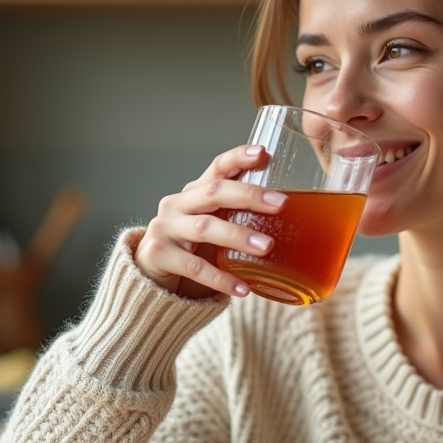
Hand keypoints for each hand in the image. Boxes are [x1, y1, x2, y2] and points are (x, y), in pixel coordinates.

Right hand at [137, 144, 287, 299]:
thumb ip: (238, 219)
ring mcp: (164, 228)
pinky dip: (220, 278)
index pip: (217, 168)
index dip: (239, 158)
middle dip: (249, 196)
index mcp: (194, 193)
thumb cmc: (191, 249)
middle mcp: (177, 205)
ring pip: (205, 228)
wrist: (148, 280)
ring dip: (238, 236)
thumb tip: (295, 222)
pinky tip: (244, 288)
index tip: (264, 153)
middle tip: (281, 205)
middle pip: (214, 192)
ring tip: (267, 247)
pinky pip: (194, 267)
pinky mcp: (157, 255)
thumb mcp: (213, 228)